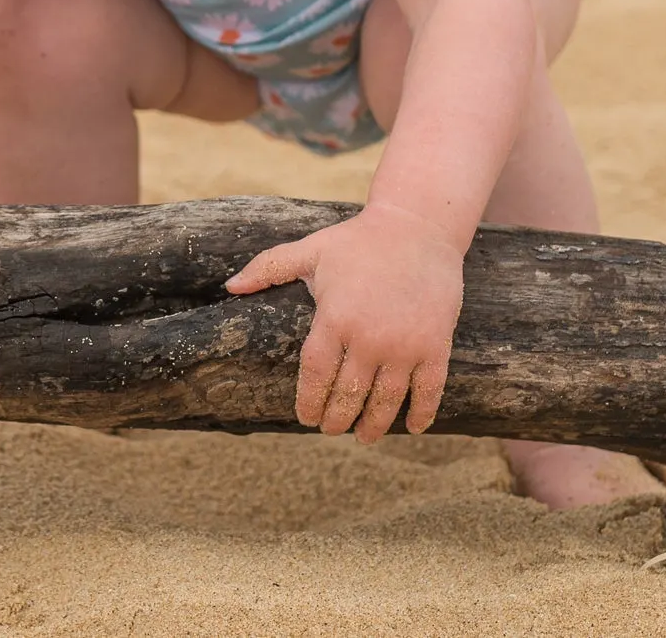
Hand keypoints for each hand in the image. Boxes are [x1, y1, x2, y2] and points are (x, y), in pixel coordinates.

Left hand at [224, 204, 465, 441]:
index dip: (309, 401)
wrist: (418, 228)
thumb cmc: (358, 240)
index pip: (316, 374)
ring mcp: (405, 345)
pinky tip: (412, 427)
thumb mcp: (309, 250)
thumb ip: (267, 269)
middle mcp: (369, 338)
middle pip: (349, 393)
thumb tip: (229, 286)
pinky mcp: (436, 346)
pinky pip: (429, 391)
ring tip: (364, 436)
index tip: (305, 418)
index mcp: (334, 318)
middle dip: (338, 418)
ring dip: (375, 424)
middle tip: (331, 431)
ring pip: (386, 400)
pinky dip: (421, 414)